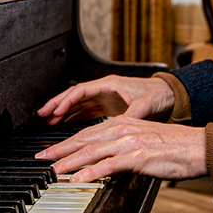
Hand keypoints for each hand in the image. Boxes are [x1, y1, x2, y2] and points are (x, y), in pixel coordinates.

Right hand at [36, 75, 174, 125]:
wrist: (171, 95)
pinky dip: (75, 118)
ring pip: (79, 104)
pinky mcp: (110, 108)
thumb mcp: (144, 105)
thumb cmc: (158, 94)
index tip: (55, 112)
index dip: (66, 101)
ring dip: (64, 112)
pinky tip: (66, 125)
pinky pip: (87, 112)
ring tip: (48, 121)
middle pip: (74, 96)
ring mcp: (106, 99)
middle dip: (57, 104)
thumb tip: (119, 127)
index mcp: (109, 85)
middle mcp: (104, 90)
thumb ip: (130, 115)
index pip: (81, 91)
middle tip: (42, 114)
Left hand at [36, 116, 206, 182]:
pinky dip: (90, 172)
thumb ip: (124, 146)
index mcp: (124, 123)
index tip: (52, 151)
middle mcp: (123, 129)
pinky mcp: (137, 157)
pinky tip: (77, 179)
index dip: (67, 142)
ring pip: (91, 151)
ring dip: (69, 162)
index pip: (89, 132)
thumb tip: (108, 159)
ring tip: (53, 170)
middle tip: (42, 159)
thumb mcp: (144, 141)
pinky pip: (108, 165)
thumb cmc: (176, 147)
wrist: (198, 147)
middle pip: (84, 139)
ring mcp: (129, 142)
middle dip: (60, 150)